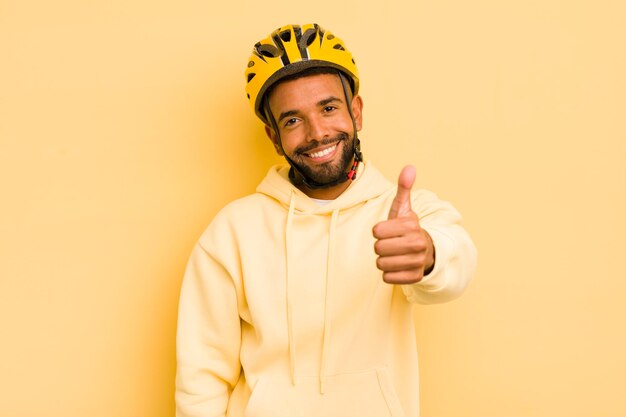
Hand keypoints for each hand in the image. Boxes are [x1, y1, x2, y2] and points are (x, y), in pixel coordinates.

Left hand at [372, 165, 434, 283]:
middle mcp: (417, 244)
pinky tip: (398, 266)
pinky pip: (387, 278)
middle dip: (380, 246)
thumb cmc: (407, 229)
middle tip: (391, 244)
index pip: (376, 231)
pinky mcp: (414, 277)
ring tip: (394, 255)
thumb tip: (409, 167)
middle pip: (377, 248)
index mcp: (412, 225)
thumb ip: (404, 188)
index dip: (378, 231)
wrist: (426, 251)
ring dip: (383, 260)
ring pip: (381, 264)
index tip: (389, 230)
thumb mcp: (404, 208)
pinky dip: (388, 274)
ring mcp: (417, 262)